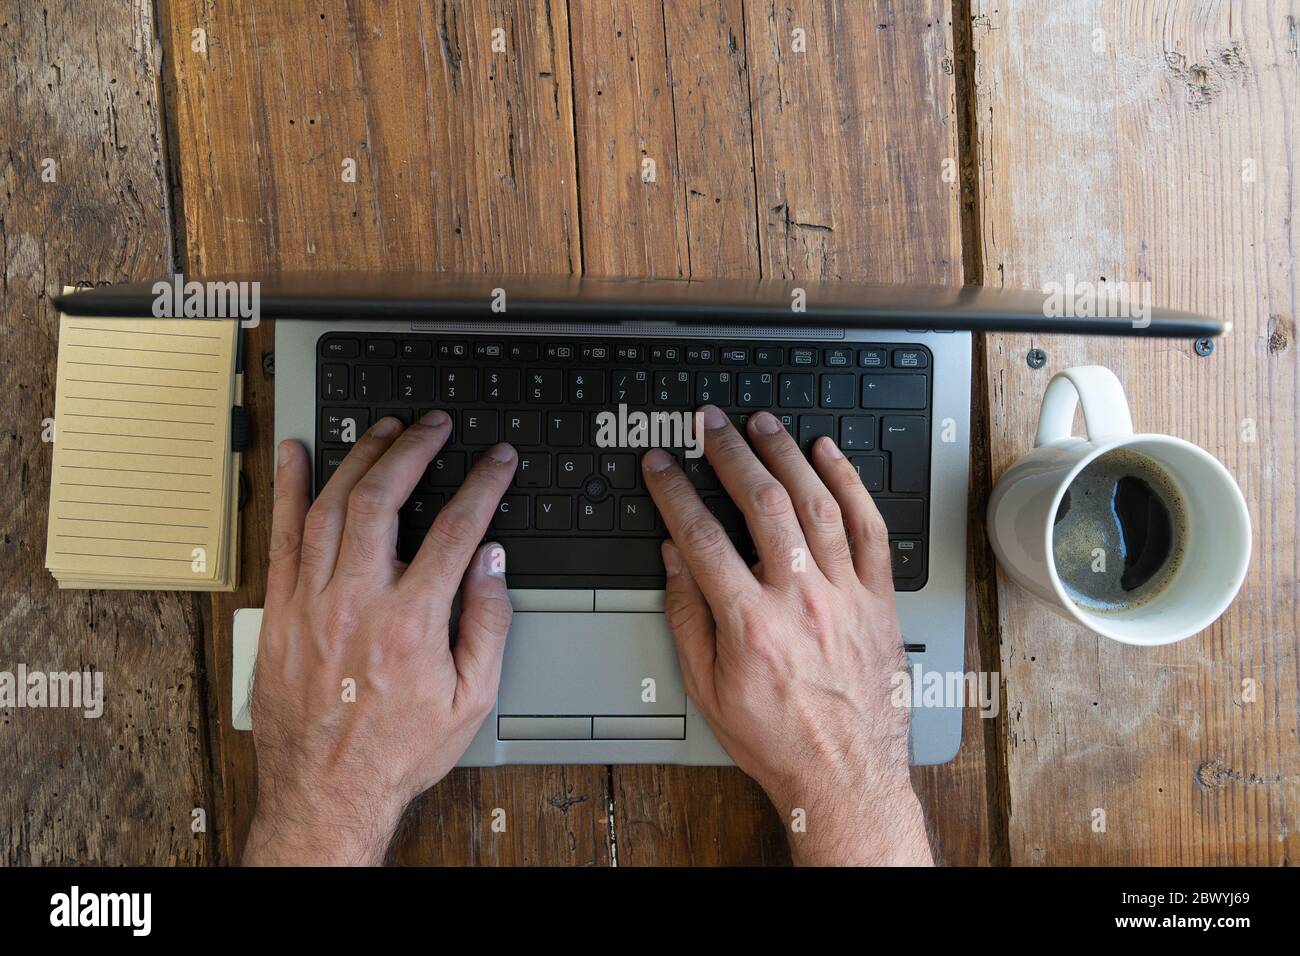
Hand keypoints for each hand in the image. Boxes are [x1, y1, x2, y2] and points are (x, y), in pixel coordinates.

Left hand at [243, 411, 516, 865]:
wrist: (327, 793)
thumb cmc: (398, 750)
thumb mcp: (471, 699)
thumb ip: (487, 624)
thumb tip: (490, 562)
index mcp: (412, 622)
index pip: (456, 529)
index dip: (482, 484)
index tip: (496, 460)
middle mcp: (358, 602)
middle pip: (384, 499)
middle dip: (414, 449)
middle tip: (434, 426)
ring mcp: (311, 602)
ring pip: (332, 506)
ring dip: (361, 457)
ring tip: (386, 430)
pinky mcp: (281, 610)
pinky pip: (282, 536)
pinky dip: (290, 490)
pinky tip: (300, 455)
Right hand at [643, 405, 931, 865]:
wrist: (846, 775)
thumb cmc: (778, 739)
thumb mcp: (708, 689)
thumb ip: (688, 617)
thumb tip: (674, 558)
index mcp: (749, 623)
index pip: (701, 536)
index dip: (674, 492)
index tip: (660, 465)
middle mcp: (799, 599)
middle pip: (762, 502)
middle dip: (730, 452)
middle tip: (711, 423)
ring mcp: (844, 594)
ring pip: (816, 503)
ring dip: (786, 454)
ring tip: (763, 424)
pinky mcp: (877, 597)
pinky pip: (869, 527)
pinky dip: (850, 484)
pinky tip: (830, 455)